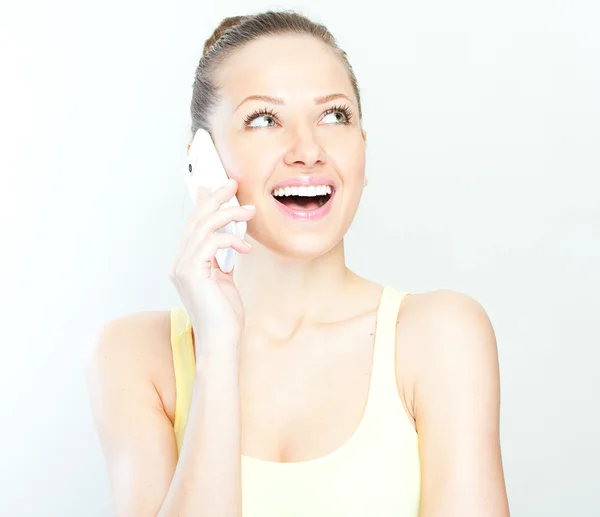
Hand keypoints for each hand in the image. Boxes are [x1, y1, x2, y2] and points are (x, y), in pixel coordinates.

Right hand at [169, 179, 254, 356]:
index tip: (216, 187)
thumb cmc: (225, 317)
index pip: (194, 226)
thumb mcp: (225, 281)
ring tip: (249, 211)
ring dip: (228, 214)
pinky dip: (230, 239)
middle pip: (196, 220)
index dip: (204, 204)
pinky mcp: (192, 272)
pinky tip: (246, 247)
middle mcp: (180, 263)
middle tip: (232, 183)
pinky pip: (210, 242)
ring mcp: (183, 267)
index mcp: (187, 264)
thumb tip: (230, 241)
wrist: (222, 341)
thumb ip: (223, 259)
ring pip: (203, 226)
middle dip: (215, 198)